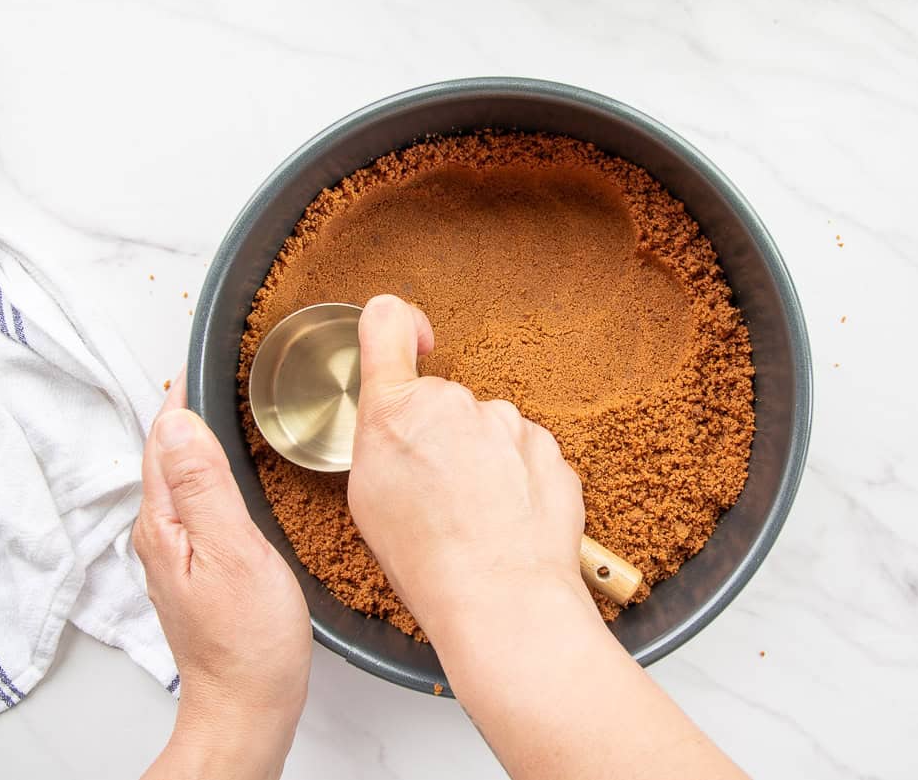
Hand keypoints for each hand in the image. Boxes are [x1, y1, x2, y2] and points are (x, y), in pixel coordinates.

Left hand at [134, 376, 310, 779]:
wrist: (248, 705)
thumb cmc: (249, 642)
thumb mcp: (233, 552)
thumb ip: (205, 486)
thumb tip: (181, 421)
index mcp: (164, 522)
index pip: (164, 437)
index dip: (182, 394)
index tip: (204, 357)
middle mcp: (160, 533)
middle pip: (167, 453)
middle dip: (187, 409)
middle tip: (220, 369)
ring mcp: (176, 551)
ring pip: (182, 476)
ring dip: (199, 438)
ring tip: (229, 405)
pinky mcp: (196, 567)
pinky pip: (197, 501)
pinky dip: (212, 472)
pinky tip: (237, 471)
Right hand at [347, 296, 746, 779]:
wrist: (501, 596)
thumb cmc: (428, 558)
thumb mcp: (369, 497)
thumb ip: (382, 438)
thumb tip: (397, 424)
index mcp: (396, 411)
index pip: (386, 322)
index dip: (398, 325)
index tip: (412, 340)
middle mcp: (454, 404)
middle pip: (442, 403)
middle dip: (439, 436)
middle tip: (435, 494)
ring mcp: (507, 425)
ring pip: (487, 432)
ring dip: (481, 462)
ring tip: (473, 520)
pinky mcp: (548, 449)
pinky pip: (523, 457)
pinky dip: (516, 482)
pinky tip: (505, 522)